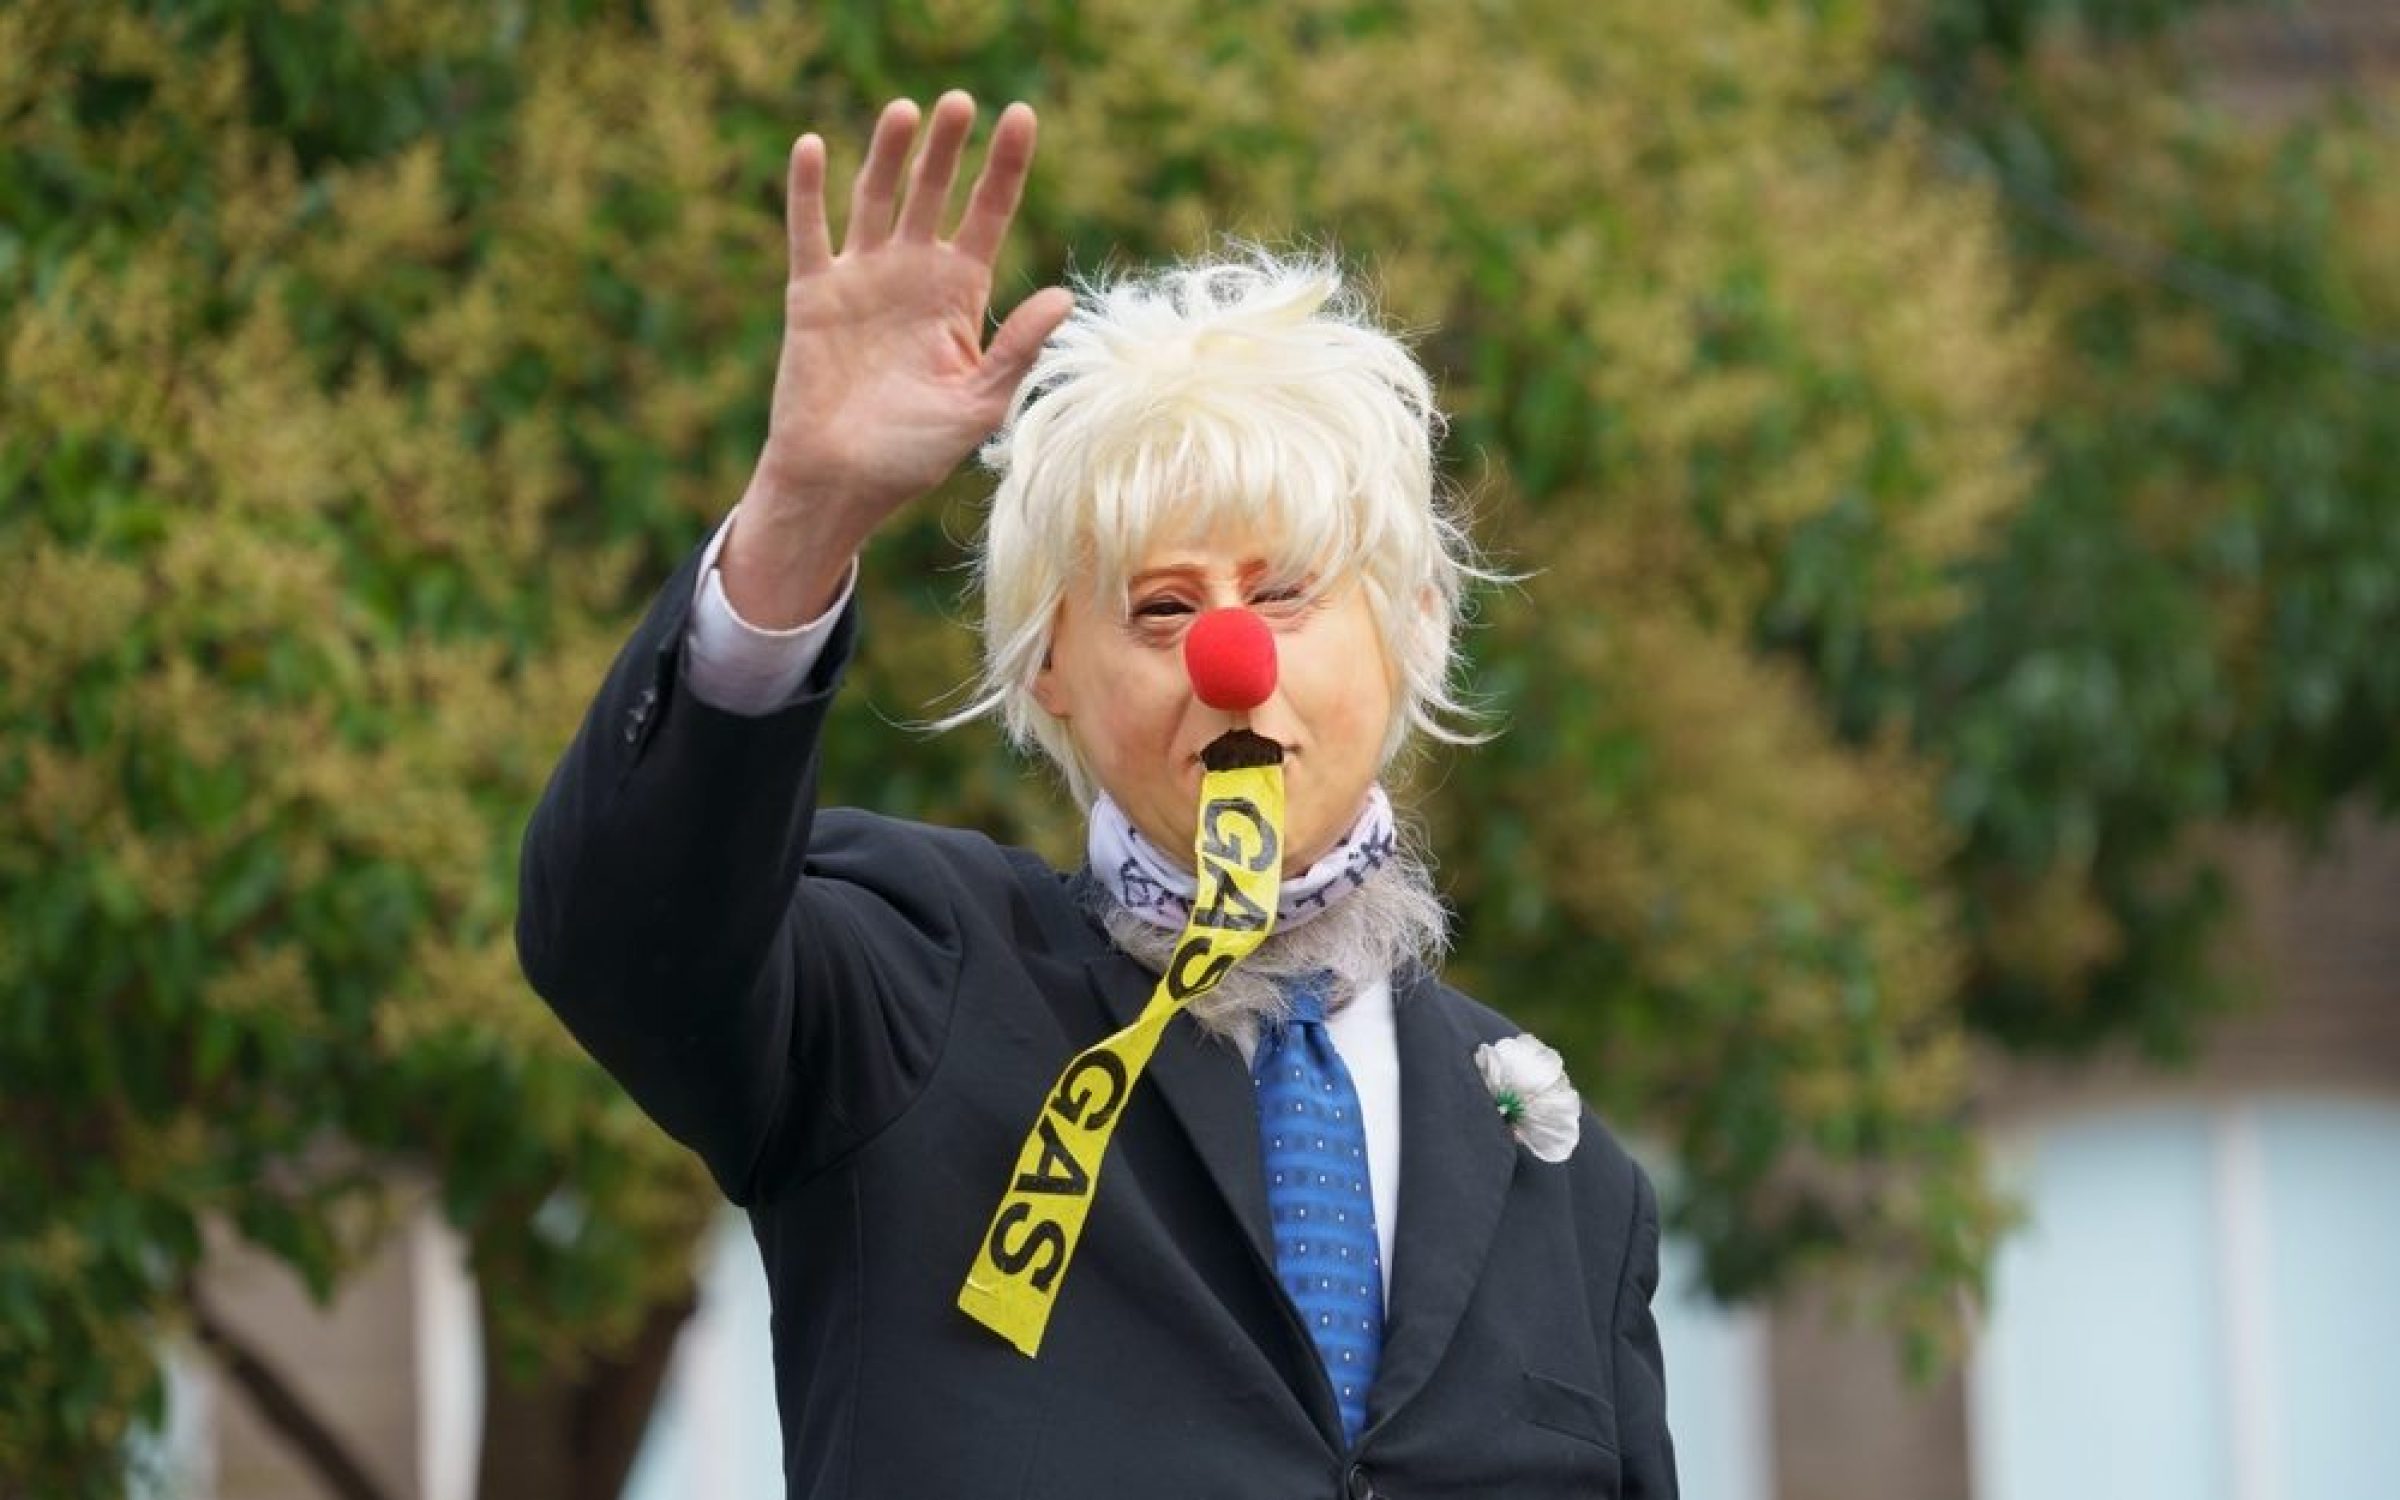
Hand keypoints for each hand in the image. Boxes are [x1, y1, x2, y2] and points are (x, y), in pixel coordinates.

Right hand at [725, 92, 1073, 626]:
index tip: (1022, 115)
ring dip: (888, 155)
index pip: (988, 214)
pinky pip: (810, 232)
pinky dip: (808, 190)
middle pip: (933, 193)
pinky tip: (814, 146)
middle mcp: (913, 275)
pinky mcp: (813, 294)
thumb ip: (1016, 349)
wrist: (843, 483)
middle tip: (958, 102)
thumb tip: (1064, 297)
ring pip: (876, 198)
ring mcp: (862, 279)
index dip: (1005, 167)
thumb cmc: (914, 454)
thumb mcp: (978, 405)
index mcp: (959, 294)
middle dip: (946, 149)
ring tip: (904, 110)